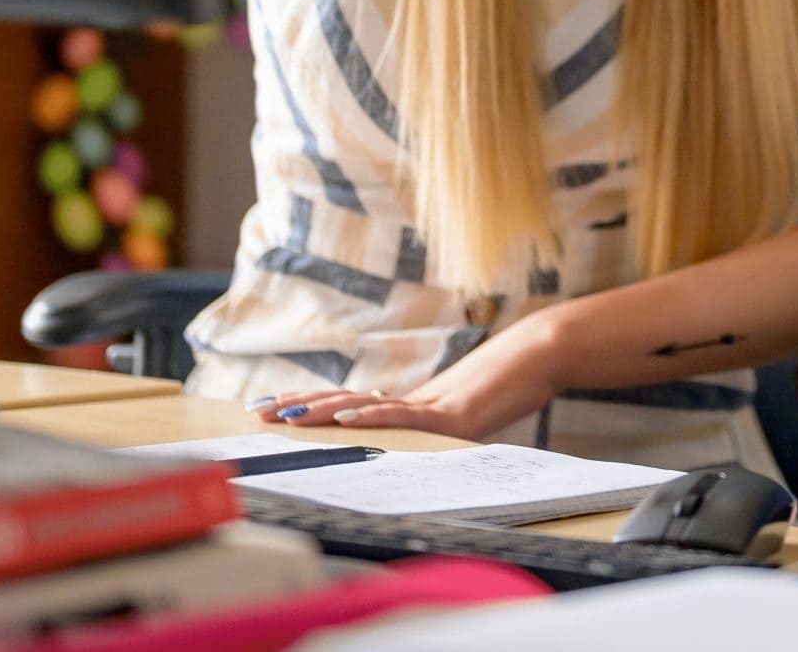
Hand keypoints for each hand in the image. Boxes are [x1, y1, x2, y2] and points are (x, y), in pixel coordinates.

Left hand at [255, 310, 564, 439]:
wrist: (540, 356)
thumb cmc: (508, 385)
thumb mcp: (467, 417)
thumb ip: (440, 427)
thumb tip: (422, 440)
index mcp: (409, 406)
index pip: (349, 404)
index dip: (311, 404)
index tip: (274, 407)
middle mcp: (409, 400)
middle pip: (343, 400)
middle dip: (298, 405)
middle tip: (258, 410)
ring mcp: (427, 405)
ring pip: (363, 405)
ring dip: (320, 409)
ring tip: (285, 413)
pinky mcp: (449, 415)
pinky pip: (403, 416)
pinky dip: (371, 415)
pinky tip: (345, 417)